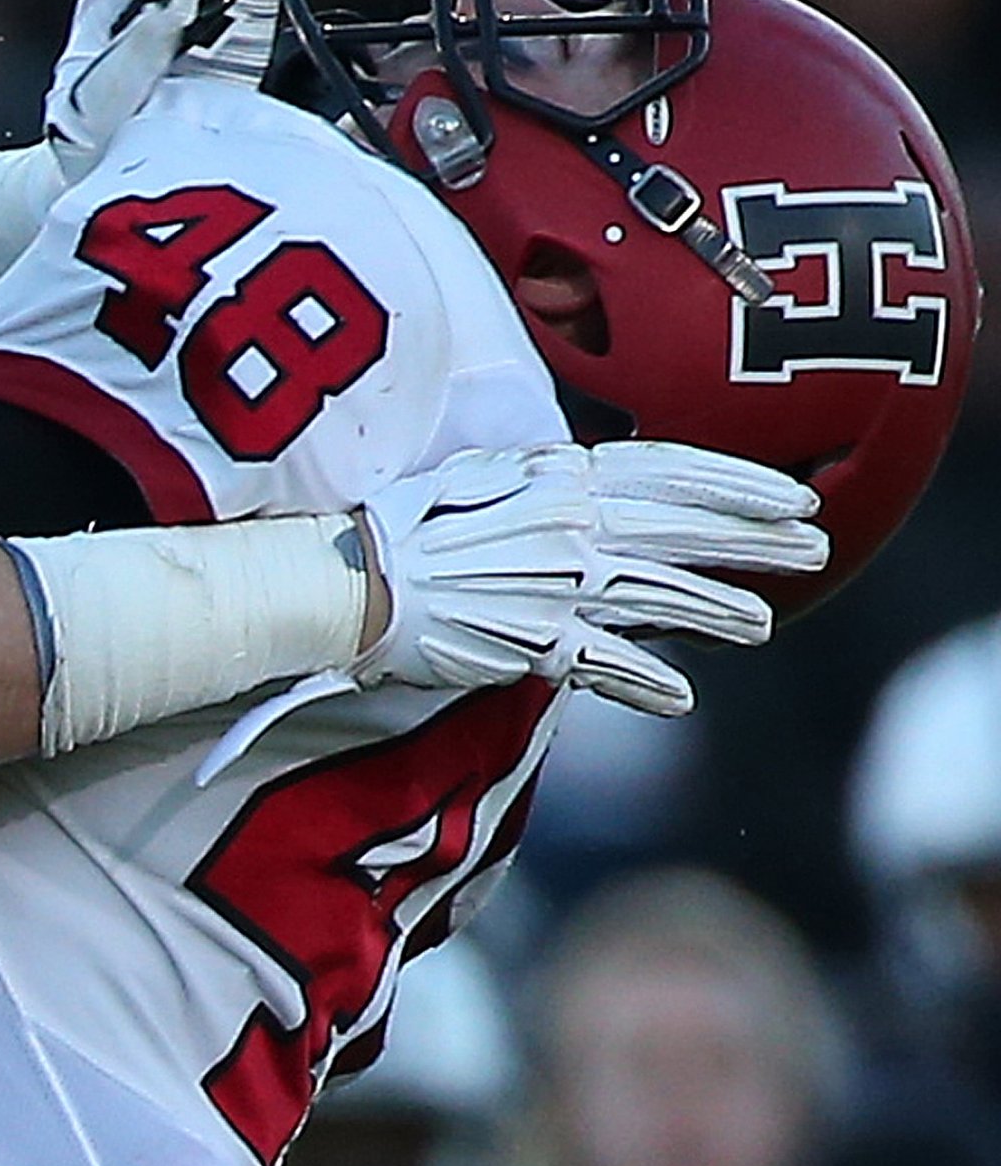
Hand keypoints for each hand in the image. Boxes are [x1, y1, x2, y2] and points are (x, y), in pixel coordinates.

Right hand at [352, 440, 827, 715]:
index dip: (737, 482)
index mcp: (555, 477)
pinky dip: (646, 681)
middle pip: (681, 530)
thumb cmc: (406, 522)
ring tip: (759, 623)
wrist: (351, 579)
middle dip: (755, 538)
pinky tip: (680, 694)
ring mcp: (554, 585)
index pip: (666, 471)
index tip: (793, 493)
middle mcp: (566, 526)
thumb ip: (544, 477)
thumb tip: (595, 473)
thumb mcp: (480, 474)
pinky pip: (606, 662)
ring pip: (660, 596)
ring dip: (717, 610)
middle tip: (815, 547)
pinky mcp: (532, 643)